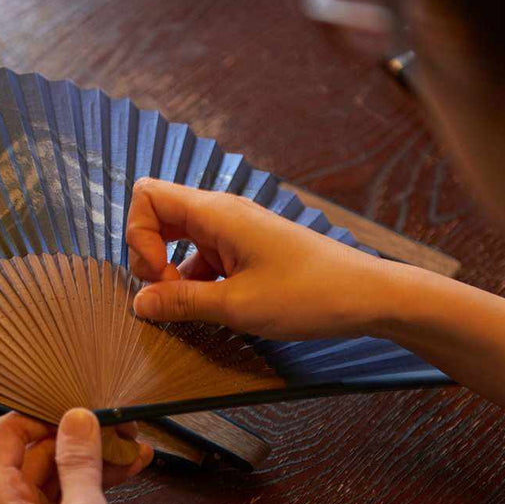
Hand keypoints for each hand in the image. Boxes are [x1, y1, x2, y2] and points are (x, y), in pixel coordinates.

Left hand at [0, 409, 151, 503]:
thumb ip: (79, 461)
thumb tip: (78, 417)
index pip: (7, 432)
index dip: (44, 415)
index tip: (80, 409)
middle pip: (35, 454)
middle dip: (80, 439)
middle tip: (121, 429)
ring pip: (53, 477)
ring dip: (92, 462)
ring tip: (133, 451)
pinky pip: (60, 502)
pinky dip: (88, 487)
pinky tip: (125, 475)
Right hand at [126, 178, 392, 339]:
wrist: (365, 295)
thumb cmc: (310, 293)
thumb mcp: (237, 305)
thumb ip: (181, 303)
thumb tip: (139, 304)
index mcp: (216, 212)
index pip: (147, 196)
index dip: (138, 236)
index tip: (158, 276)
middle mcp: (221, 214)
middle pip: (159, 216)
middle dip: (150, 255)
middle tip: (169, 295)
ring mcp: (233, 231)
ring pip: (179, 240)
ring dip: (173, 273)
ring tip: (194, 307)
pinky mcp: (244, 249)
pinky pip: (202, 257)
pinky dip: (195, 280)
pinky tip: (212, 307)